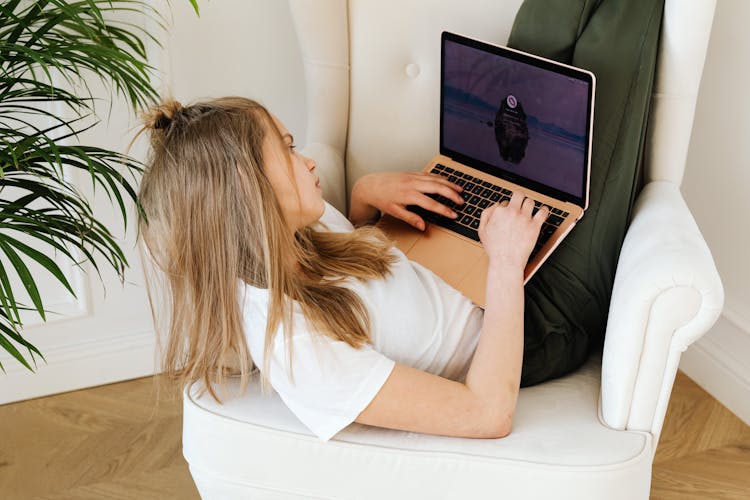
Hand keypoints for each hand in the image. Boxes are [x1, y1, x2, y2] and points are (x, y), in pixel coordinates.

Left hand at [349, 171, 463, 229]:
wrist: (370, 185)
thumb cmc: (382, 199)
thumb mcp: (395, 212)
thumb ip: (411, 219)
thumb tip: (423, 226)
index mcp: (408, 195)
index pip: (431, 204)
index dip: (444, 210)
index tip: (453, 215)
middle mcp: (412, 184)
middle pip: (438, 187)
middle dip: (452, 194)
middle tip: (461, 201)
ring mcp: (413, 176)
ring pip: (436, 179)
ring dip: (449, 184)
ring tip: (460, 190)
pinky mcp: (412, 173)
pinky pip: (430, 174)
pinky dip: (440, 178)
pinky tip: (447, 181)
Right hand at [478, 191, 548, 268]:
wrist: (506, 261)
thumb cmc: (494, 249)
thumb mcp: (482, 230)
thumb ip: (486, 214)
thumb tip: (495, 206)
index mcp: (499, 212)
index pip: (505, 202)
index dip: (506, 207)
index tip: (508, 213)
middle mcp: (512, 212)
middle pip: (519, 195)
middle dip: (519, 197)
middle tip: (520, 201)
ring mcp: (524, 218)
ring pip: (530, 201)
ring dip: (529, 204)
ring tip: (529, 209)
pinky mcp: (534, 226)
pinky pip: (543, 212)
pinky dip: (544, 210)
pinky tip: (543, 211)